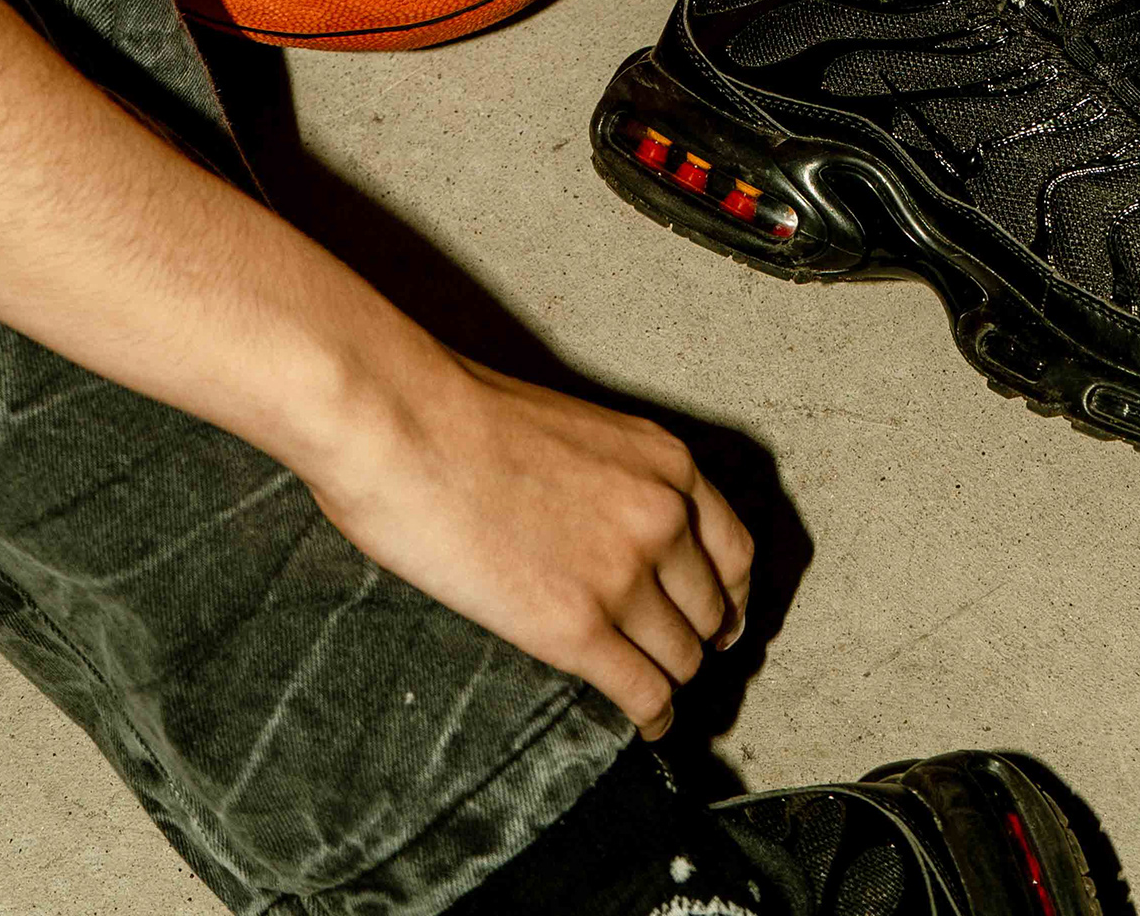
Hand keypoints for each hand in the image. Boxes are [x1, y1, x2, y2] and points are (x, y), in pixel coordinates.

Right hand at [306, 349, 752, 740]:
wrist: (406, 425)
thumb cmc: (461, 415)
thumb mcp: (574, 430)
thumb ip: (612, 480)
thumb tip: (602, 525)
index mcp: (665, 461)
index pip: (733, 548)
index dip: (728, 593)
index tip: (719, 615)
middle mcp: (664, 517)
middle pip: (711, 609)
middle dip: (697, 638)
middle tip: (674, 654)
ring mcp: (626, 575)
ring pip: (682, 657)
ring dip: (669, 677)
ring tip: (652, 690)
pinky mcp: (579, 629)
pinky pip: (644, 692)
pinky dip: (652, 717)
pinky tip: (644, 725)